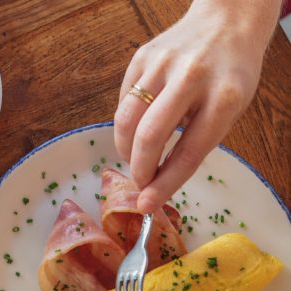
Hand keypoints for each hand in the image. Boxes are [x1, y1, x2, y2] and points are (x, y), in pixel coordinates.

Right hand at [114, 0, 279, 212]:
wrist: (226, 21)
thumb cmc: (230, 74)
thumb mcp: (230, 109)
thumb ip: (197, 141)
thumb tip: (157, 181)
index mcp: (224, 97)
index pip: (188, 152)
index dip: (164, 183)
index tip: (147, 204)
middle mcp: (191, 77)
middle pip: (149, 136)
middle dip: (138, 169)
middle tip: (139, 183)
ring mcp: (162, 64)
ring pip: (126, 120)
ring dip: (124, 148)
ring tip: (134, 158)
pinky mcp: (142, 58)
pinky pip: (123, 101)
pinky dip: (126, 123)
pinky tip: (137, 126)